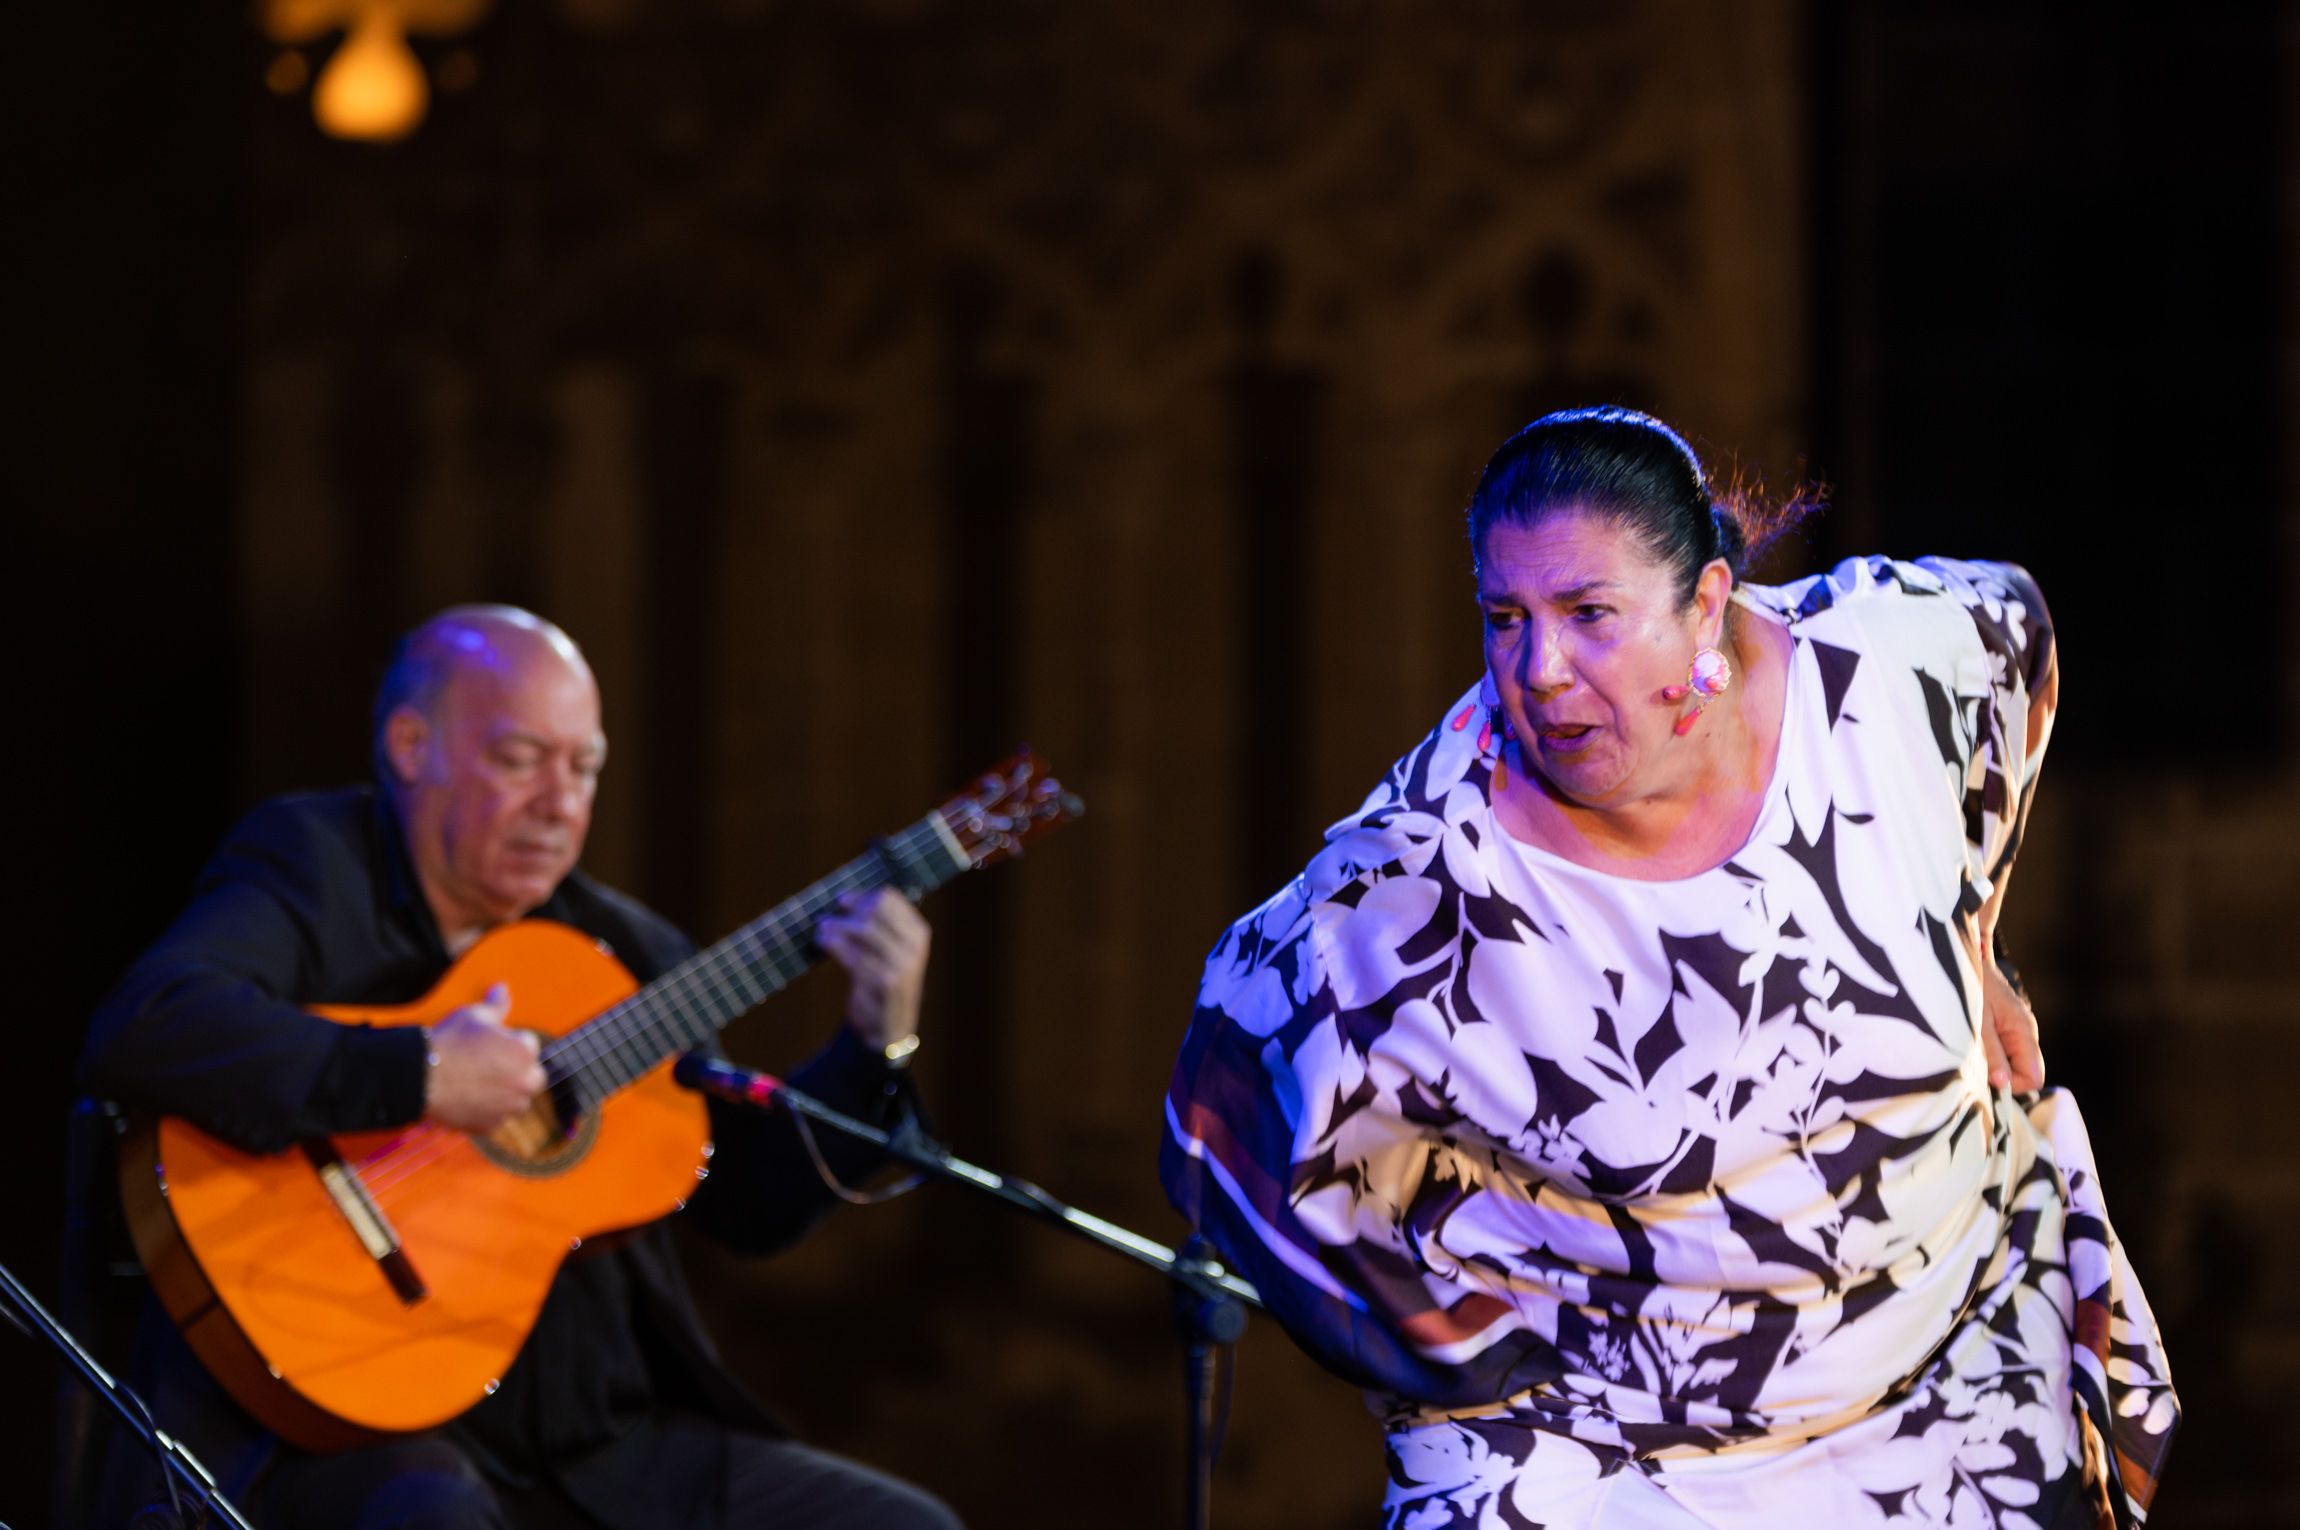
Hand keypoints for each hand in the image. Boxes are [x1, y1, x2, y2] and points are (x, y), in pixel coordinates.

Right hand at [423, 983, 546, 1132]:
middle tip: (490, 1067)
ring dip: (506, 1094)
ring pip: (517, 1101)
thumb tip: (503, 988)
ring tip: (478, 1084)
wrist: (419, 1076)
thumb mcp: (472, 1015)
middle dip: (518, 1071)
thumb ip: (495, 1005)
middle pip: (533, 1077)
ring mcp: (508, 1107)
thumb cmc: (448, 1042)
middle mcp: (524, 1082)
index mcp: (525, 1052)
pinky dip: (488, 1112)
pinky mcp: (491, 1125)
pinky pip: (497, 1119)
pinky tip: (469, 1099)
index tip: (488, 1045)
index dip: (509, 1042)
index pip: (529, 1045)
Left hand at [816, 890, 929, 1053]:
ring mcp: (900, 966)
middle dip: (847, 912)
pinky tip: (823, 943)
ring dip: (836, 926)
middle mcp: (913, 947)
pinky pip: (853, 955)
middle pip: (874, 911)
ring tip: (822, 929)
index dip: (862, 896)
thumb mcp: (895, 951)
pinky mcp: (881, 983)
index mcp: (918, 933)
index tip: (843, 901)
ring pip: (863, 930)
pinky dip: (834, 945)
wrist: (889, 1027)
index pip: (890, 898)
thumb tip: (847, 897)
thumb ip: (881, 926)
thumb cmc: (886, 982)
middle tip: (828, 917)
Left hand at [1979, 956, 2044, 1093]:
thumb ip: (1992, 1054)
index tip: (1986, 1078)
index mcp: (2024, 1030)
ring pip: (2010, 1064)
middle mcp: (2024, 1032)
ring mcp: (2014, 1029)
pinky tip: (1968, 1046)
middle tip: (1972, 1065)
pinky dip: (1986, 1056)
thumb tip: (2003, 1085)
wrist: (1961, 955)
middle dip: (2000, 1077)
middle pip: (2024, 1073)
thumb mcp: (1977, 1022)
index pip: (2034, 1077)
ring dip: (1990, 1066)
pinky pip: (2000, 1052)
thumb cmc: (1969, 984)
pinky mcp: (2001, 1026)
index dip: (2012, 1085)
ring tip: (1968, 1052)